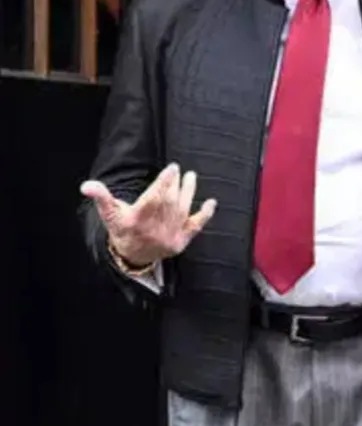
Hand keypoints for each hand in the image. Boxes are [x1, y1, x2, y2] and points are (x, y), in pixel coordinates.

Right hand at [80, 163, 216, 266]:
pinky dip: (204, 215)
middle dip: (175, 184)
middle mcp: (154, 229)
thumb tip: (86, 185)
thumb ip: (101, 197)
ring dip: (189, 192)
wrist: (133, 257)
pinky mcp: (181, 242)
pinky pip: (195, 227)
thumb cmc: (122, 229)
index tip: (172, 168)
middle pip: (170, 202)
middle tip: (178, 171)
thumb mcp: (110, 214)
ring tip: (191, 177)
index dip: (164, 182)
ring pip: (182, 210)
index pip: (154, 197)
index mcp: (137, 220)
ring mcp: (169, 236)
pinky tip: (211, 203)